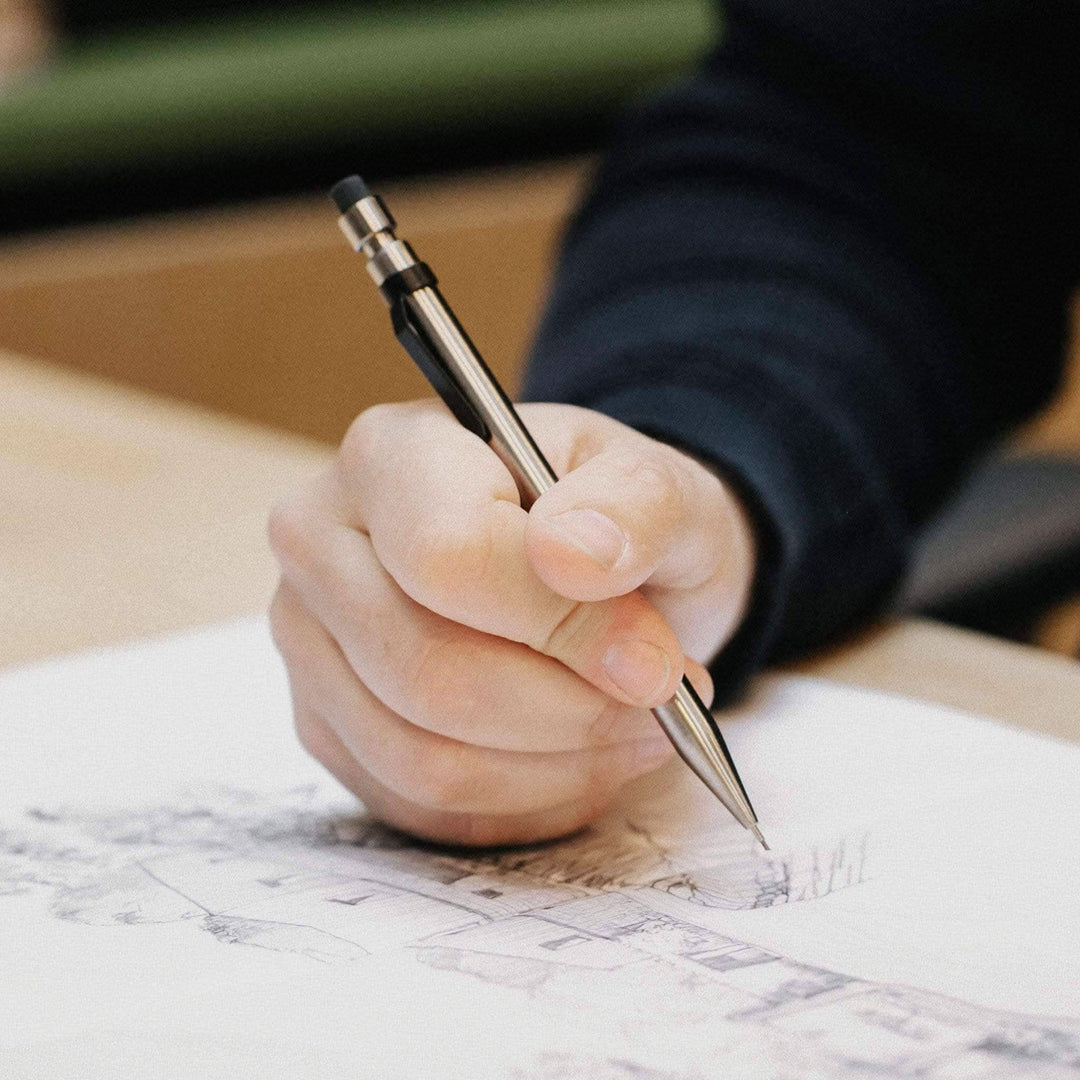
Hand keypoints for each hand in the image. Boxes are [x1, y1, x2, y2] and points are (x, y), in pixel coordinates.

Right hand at [268, 400, 754, 845]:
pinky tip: (578, 757)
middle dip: (569, 712)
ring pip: (423, 757)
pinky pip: (420, 802)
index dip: (563, 627)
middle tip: (660, 705)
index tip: (656, 662)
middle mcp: (321, 542)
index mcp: (390, 454)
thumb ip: (634, 507)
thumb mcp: (660, 489)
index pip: (448, 558)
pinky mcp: (327, 722)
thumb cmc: (613, 520)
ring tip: (633, 731)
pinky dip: (522, 799)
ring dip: (555, 766)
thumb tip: (575, 558)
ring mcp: (311, 641)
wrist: (580, 560)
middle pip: (428, 673)